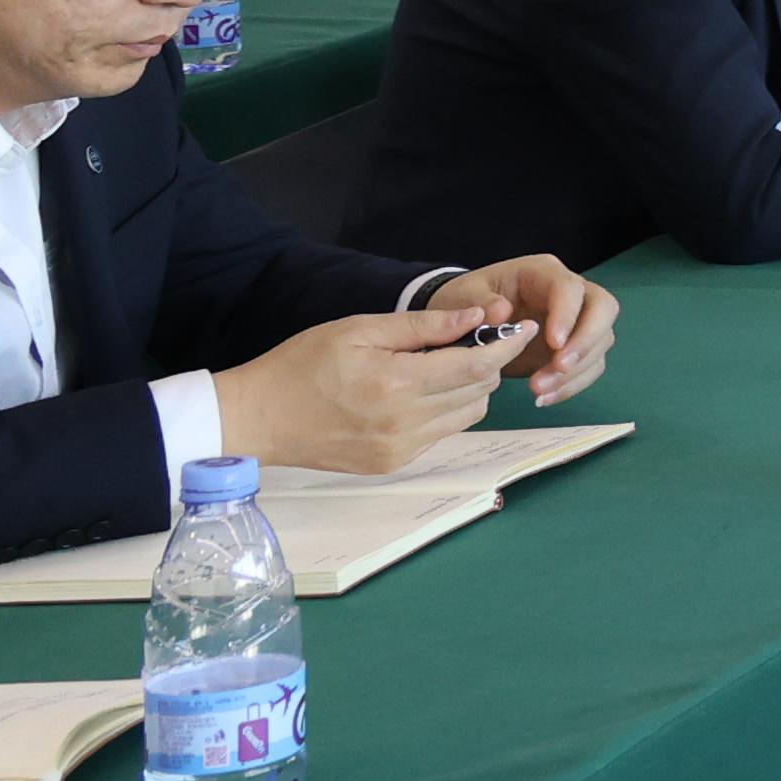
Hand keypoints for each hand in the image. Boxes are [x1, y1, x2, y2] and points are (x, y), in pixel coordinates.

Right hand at [212, 307, 523, 479]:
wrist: (258, 418)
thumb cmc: (302, 364)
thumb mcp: (359, 329)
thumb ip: (423, 326)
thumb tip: (476, 316)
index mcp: (397, 385)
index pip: (476, 366)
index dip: (505, 345)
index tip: (522, 328)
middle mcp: (404, 424)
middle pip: (478, 393)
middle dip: (490, 363)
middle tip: (481, 339)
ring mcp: (399, 449)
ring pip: (466, 416)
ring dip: (472, 389)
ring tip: (450, 364)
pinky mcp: (391, 464)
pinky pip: (440, 434)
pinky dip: (446, 410)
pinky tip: (425, 390)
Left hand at [407, 254, 616, 405]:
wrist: (465, 320)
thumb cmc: (466, 300)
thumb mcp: (463, 296)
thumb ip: (479, 302)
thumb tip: (502, 312)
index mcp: (542, 273)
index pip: (570, 288)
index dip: (568, 315)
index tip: (553, 344)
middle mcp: (569, 293)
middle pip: (603, 308)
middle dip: (587, 341)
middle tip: (561, 368)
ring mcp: (576, 320)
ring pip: (601, 340)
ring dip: (577, 370)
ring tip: (538, 390)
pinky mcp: (574, 347)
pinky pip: (590, 365)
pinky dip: (572, 385)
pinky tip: (544, 398)